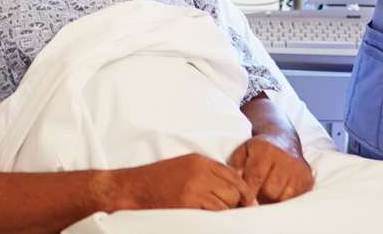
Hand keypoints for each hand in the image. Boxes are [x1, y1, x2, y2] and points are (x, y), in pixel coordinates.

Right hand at [111, 153, 256, 210]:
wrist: (132, 188)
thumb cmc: (156, 181)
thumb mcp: (183, 168)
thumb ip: (206, 174)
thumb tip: (231, 188)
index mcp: (199, 161)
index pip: (233, 175)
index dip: (244, 191)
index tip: (250, 203)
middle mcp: (199, 172)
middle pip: (232, 191)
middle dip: (235, 204)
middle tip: (232, 213)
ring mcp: (194, 189)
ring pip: (224, 204)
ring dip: (223, 212)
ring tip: (213, 215)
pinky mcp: (188, 204)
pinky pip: (211, 214)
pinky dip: (213, 219)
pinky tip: (206, 219)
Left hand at [228, 135, 313, 203]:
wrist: (283, 138)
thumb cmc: (259, 148)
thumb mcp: (243, 150)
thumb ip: (236, 166)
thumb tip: (238, 185)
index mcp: (267, 149)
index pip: (256, 177)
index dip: (248, 191)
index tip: (243, 198)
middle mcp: (286, 158)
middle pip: (270, 191)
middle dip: (260, 197)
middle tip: (254, 196)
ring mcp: (299, 169)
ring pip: (283, 197)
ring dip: (272, 201)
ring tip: (266, 195)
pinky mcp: (307, 178)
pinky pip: (295, 198)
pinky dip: (284, 200)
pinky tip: (277, 193)